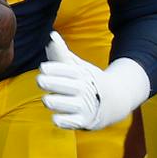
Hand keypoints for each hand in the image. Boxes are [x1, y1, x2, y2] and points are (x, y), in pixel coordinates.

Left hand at [36, 31, 151, 131]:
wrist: (115, 101)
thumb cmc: (89, 82)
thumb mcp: (79, 67)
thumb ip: (63, 54)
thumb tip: (51, 35)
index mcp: (82, 75)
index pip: (66, 70)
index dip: (53, 68)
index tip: (43, 67)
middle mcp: (83, 90)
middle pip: (62, 85)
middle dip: (50, 82)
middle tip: (41, 80)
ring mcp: (84, 106)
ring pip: (60, 103)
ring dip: (53, 101)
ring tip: (48, 99)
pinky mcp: (83, 122)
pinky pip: (66, 122)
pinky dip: (61, 120)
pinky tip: (56, 116)